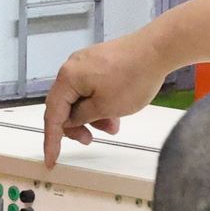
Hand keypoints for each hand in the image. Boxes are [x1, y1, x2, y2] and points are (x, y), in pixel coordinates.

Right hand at [42, 33, 168, 167]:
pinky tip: (115, 113)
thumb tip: (69, 121)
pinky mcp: (101, 61)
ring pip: (80, 97)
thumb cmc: (132, 79)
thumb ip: (81, 117)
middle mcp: (72, 67)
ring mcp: (87, 62)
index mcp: (68, 78)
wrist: (158, 48)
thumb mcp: (105, 107)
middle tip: (90, 140)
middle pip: (64, 105)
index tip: (51, 161)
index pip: (52, 115)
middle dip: (77, 126)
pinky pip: (91, 87)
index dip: (51, 141)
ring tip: (113, 127)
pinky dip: (99, 103)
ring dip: (92, 116)